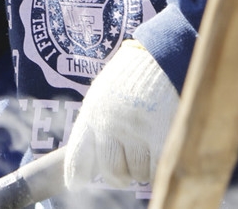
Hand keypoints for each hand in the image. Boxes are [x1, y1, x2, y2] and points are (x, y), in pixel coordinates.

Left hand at [65, 40, 178, 187]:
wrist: (160, 53)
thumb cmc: (131, 78)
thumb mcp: (102, 95)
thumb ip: (92, 128)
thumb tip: (78, 175)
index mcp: (92, 113)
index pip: (77, 156)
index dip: (77, 175)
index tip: (79, 183)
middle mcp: (109, 123)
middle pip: (111, 173)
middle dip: (121, 174)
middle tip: (129, 163)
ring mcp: (135, 129)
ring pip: (138, 174)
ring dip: (144, 167)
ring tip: (148, 145)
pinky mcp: (160, 132)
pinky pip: (157, 170)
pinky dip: (159, 168)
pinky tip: (160, 151)